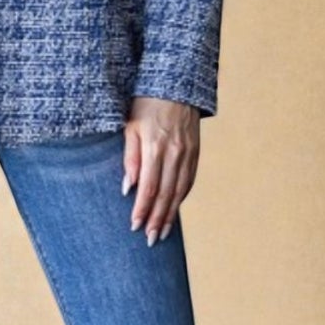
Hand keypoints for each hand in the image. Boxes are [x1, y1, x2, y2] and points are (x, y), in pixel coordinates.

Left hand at [122, 96, 199, 244]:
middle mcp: (175, 153)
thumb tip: (128, 187)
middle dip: (157, 219)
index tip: (135, 226)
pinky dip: (181, 198)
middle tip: (150, 240)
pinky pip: (189, 181)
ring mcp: (188, 153)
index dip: (142, 209)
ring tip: (162, 233)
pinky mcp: (196, 152)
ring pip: (179, 191)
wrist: (177, 85)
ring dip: (170, 214)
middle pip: (166, 194)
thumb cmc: (146, 104)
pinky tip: (174, 210)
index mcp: (155, 146)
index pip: (149, 187)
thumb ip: (130, 157)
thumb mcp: (131, 126)